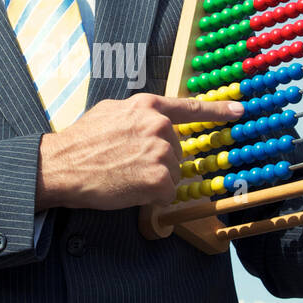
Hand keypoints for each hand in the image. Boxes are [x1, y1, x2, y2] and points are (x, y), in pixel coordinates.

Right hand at [36, 93, 244, 210]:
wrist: (62, 166)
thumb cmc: (81, 142)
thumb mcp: (110, 112)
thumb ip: (137, 114)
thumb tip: (152, 121)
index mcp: (148, 106)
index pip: (190, 107)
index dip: (218, 110)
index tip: (240, 111)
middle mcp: (159, 126)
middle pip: (177, 150)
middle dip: (158, 160)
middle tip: (128, 164)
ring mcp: (161, 152)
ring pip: (173, 173)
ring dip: (154, 179)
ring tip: (124, 175)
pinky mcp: (159, 178)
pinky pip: (167, 192)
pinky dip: (151, 196)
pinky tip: (129, 188)